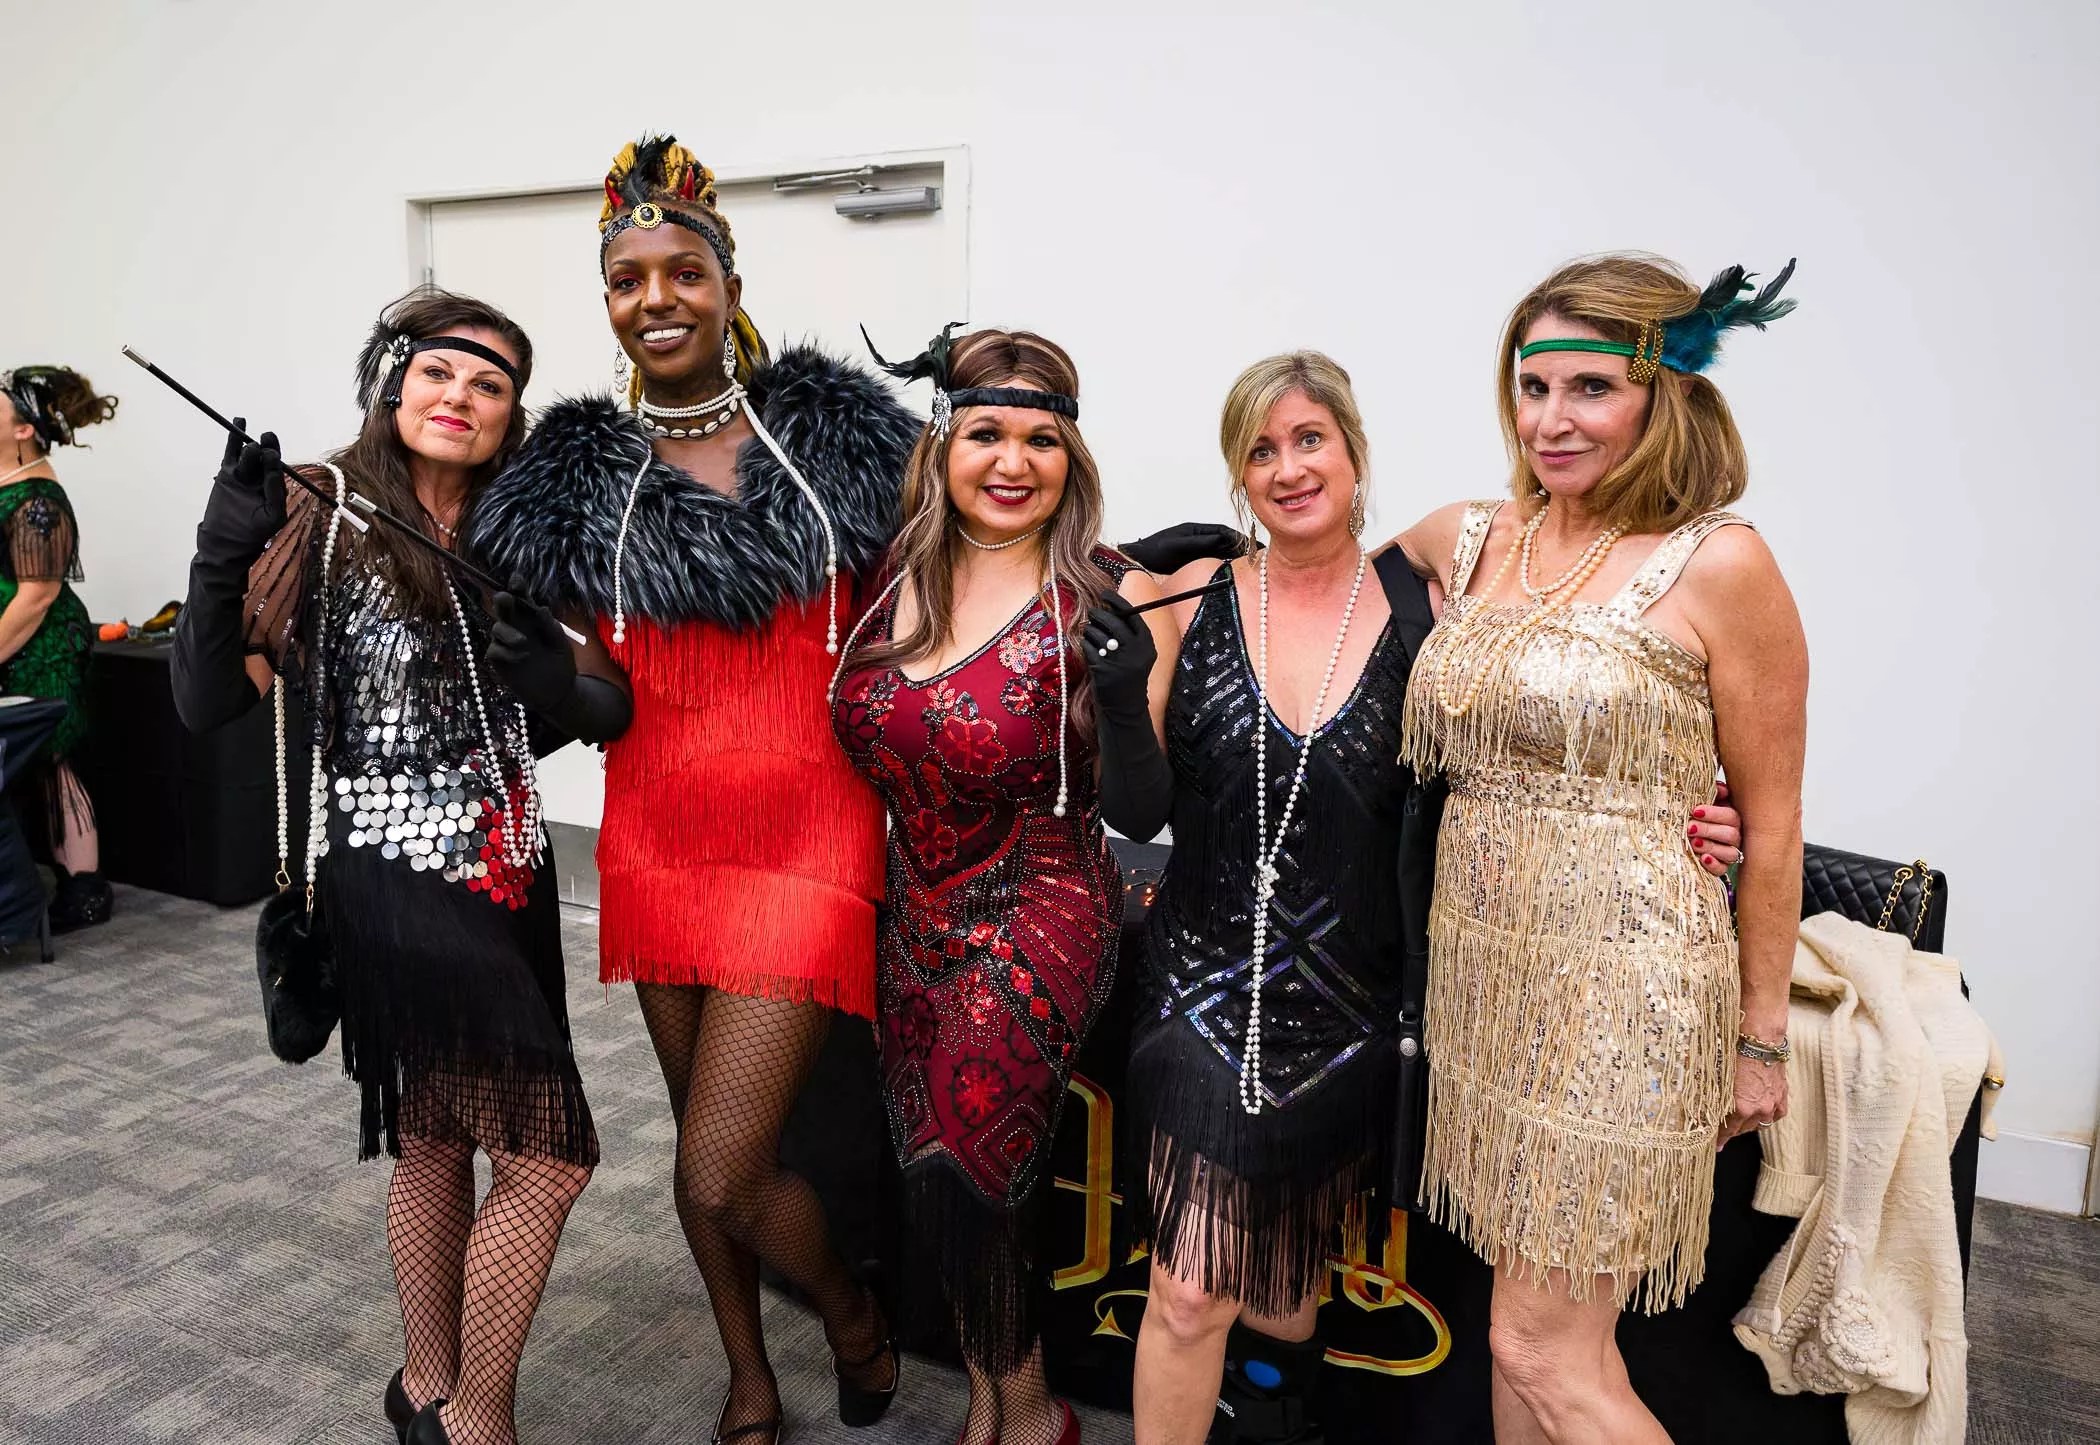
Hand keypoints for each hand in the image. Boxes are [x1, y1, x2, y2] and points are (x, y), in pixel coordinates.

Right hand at [196, 419, 287, 567]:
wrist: (225, 543)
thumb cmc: (253, 534)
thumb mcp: (272, 516)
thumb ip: (275, 493)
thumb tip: (275, 471)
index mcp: (276, 488)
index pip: (278, 467)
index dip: (276, 457)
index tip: (271, 452)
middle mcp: (261, 479)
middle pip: (265, 456)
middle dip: (268, 447)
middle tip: (266, 437)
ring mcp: (244, 475)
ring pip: (249, 453)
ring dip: (251, 444)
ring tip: (252, 445)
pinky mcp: (228, 474)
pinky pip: (232, 453)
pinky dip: (234, 438)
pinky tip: (238, 421)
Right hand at [486, 577, 576, 712]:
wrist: (557, 692)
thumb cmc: (560, 663)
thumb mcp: (561, 645)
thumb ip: (552, 627)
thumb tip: (541, 608)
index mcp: (533, 618)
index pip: (522, 598)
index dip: (518, 587)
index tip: (517, 580)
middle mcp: (517, 626)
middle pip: (504, 608)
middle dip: (502, 600)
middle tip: (506, 598)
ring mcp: (505, 642)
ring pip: (497, 628)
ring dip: (508, 632)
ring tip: (523, 643)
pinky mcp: (499, 659)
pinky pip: (495, 650)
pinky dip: (507, 652)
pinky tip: (522, 658)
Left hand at [1081, 592, 1156, 709]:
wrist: (1126, 705)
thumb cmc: (1130, 674)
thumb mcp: (1140, 654)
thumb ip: (1130, 634)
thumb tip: (1111, 608)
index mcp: (1147, 645)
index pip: (1132, 615)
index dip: (1117, 602)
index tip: (1106, 594)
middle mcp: (1135, 652)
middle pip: (1114, 622)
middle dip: (1099, 613)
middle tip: (1092, 611)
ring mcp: (1119, 661)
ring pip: (1098, 634)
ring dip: (1090, 629)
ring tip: (1090, 631)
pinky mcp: (1103, 670)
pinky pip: (1088, 648)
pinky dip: (1085, 644)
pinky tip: (1086, 645)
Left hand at [1118, 521, 1244, 574]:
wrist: (1141, 559)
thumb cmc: (1155, 551)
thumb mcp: (1178, 546)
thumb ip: (1199, 542)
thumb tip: (1221, 539)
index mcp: (1196, 531)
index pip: (1223, 532)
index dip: (1239, 538)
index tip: (1252, 543)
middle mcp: (1199, 538)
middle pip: (1225, 540)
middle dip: (1242, 545)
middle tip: (1259, 552)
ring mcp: (1198, 548)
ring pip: (1222, 549)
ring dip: (1236, 554)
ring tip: (1252, 561)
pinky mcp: (1195, 558)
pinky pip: (1215, 557)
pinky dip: (1226, 561)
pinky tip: (1234, 569)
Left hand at [1687, 778, 1742, 876]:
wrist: (1685, 836)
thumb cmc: (1696, 817)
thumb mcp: (1703, 802)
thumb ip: (1712, 794)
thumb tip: (1719, 788)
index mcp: (1732, 818)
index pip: (1731, 816)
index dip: (1714, 813)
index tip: (1695, 811)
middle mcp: (1735, 836)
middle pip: (1731, 834)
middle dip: (1709, 830)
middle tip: (1690, 827)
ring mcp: (1729, 853)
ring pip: (1730, 853)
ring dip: (1710, 846)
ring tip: (1693, 842)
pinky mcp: (1720, 868)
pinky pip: (1722, 869)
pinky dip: (1713, 865)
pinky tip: (1703, 858)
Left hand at [1720, 1047, 1788, 1147]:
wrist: (1759, 1039)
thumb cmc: (1735, 1053)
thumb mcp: (1718, 1077)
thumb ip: (1714, 1097)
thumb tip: (1701, 1105)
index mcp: (1741, 1107)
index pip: (1727, 1131)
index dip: (1720, 1139)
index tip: (1715, 1145)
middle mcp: (1759, 1109)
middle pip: (1742, 1129)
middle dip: (1732, 1130)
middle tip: (1724, 1130)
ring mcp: (1772, 1104)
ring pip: (1760, 1124)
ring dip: (1749, 1124)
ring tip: (1740, 1121)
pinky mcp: (1782, 1096)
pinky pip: (1776, 1115)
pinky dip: (1768, 1116)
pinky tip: (1761, 1114)